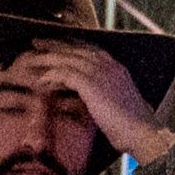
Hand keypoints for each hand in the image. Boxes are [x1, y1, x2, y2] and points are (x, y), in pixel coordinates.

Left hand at [32, 42, 174, 164]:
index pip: (88, 48)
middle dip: (55, 44)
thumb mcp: (115, 103)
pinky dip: (52, 75)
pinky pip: (66, 73)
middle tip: (37, 41)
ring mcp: (100, 73)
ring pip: (68, 57)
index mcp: (115, 67)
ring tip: (32, 57)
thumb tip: (89, 98)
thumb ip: (102, 94)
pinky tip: (41, 80)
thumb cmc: (129, 126)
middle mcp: (108, 65)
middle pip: (76, 47)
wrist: (142, 132)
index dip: (70, 45)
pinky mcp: (92, 84)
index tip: (55, 44)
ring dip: (48, 57)